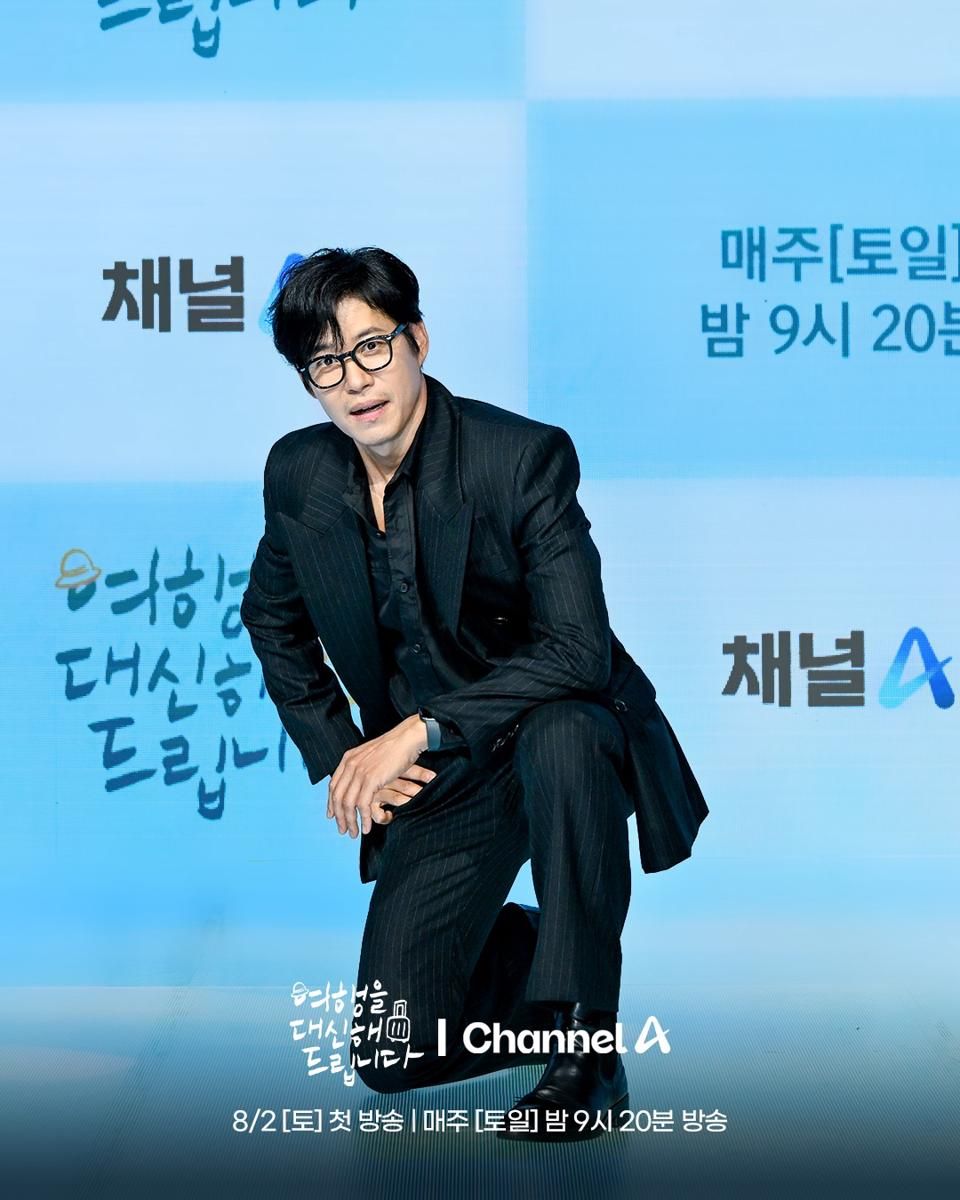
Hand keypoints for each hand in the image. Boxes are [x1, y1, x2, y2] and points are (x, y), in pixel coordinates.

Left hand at [327, 714, 428, 837]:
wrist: (407, 739)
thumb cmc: (394, 747)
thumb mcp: (370, 755)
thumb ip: (361, 767)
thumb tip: (358, 781)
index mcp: (348, 759)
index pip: (333, 786)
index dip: (331, 803)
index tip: (332, 816)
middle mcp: (350, 765)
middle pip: (338, 797)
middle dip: (339, 817)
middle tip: (343, 830)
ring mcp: (360, 772)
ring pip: (348, 803)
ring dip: (350, 821)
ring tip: (354, 833)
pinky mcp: (371, 779)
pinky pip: (363, 804)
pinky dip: (364, 818)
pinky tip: (367, 827)